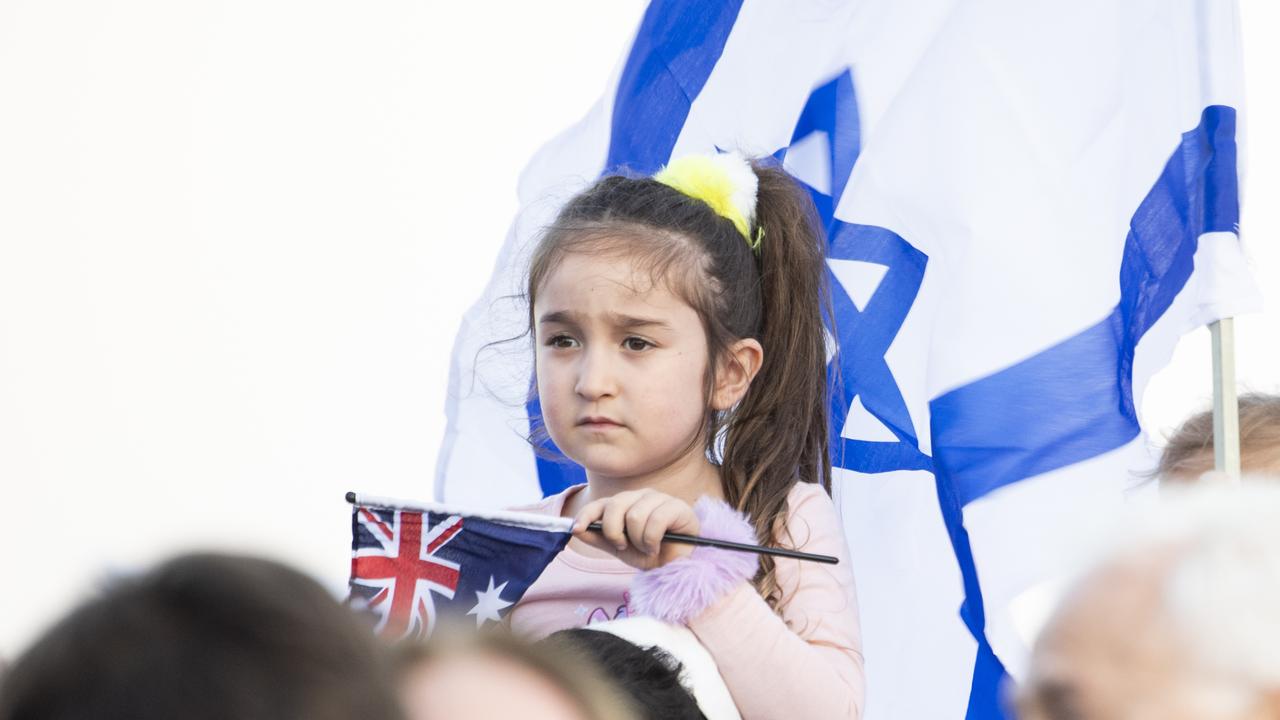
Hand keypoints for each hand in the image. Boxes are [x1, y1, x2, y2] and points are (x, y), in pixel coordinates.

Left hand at [572, 489, 699, 569]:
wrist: (676, 566)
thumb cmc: (649, 553)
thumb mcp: (619, 549)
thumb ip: (598, 538)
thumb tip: (576, 530)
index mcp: (624, 503)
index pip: (600, 503)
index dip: (586, 514)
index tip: (576, 529)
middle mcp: (640, 496)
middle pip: (615, 506)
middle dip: (615, 532)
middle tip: (624, 546)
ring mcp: (659, 498)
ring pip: (635, 515)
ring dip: (639, 541)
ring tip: (647, 549)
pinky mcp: (677, 506)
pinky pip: (656, 521)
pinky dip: (653, 541)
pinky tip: (657, 547)